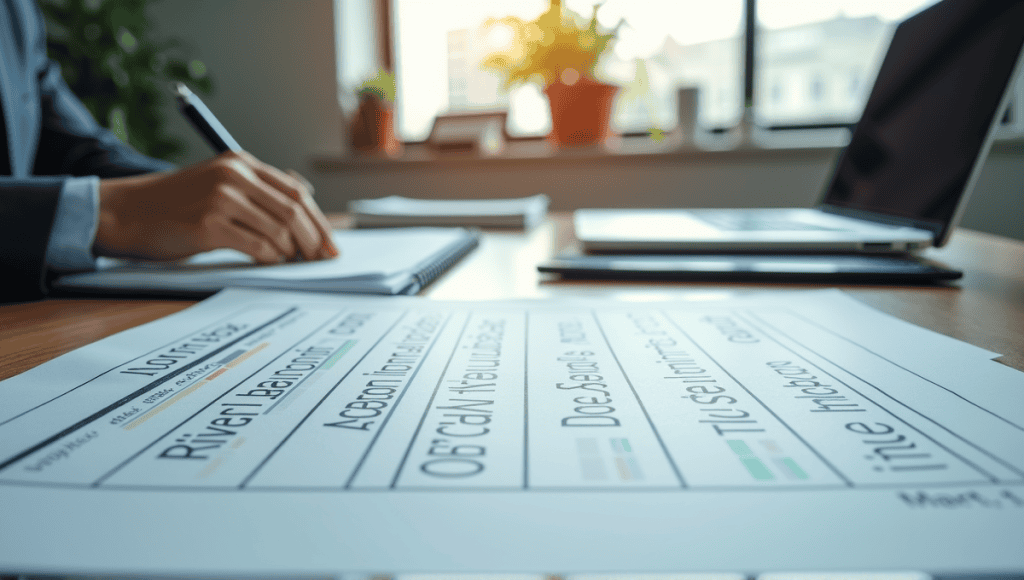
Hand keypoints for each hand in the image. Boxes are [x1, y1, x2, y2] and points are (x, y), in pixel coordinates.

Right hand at [94, 151, 338, 263]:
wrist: (124, 212)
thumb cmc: (174, 206)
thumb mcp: (217, 186)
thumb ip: (254, 194)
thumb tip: (302, 214)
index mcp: (240, 163)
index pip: (295, 191)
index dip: (318, 220)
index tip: (329, 244)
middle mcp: (234, 175)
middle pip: (293, 210)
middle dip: (313, 240)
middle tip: (321, 261)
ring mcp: (221, 198)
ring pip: (278, 229)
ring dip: (290, 252)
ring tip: (293, 263)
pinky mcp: (208, 224)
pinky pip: (257, 246)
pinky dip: (270, 258)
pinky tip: (270, 263)